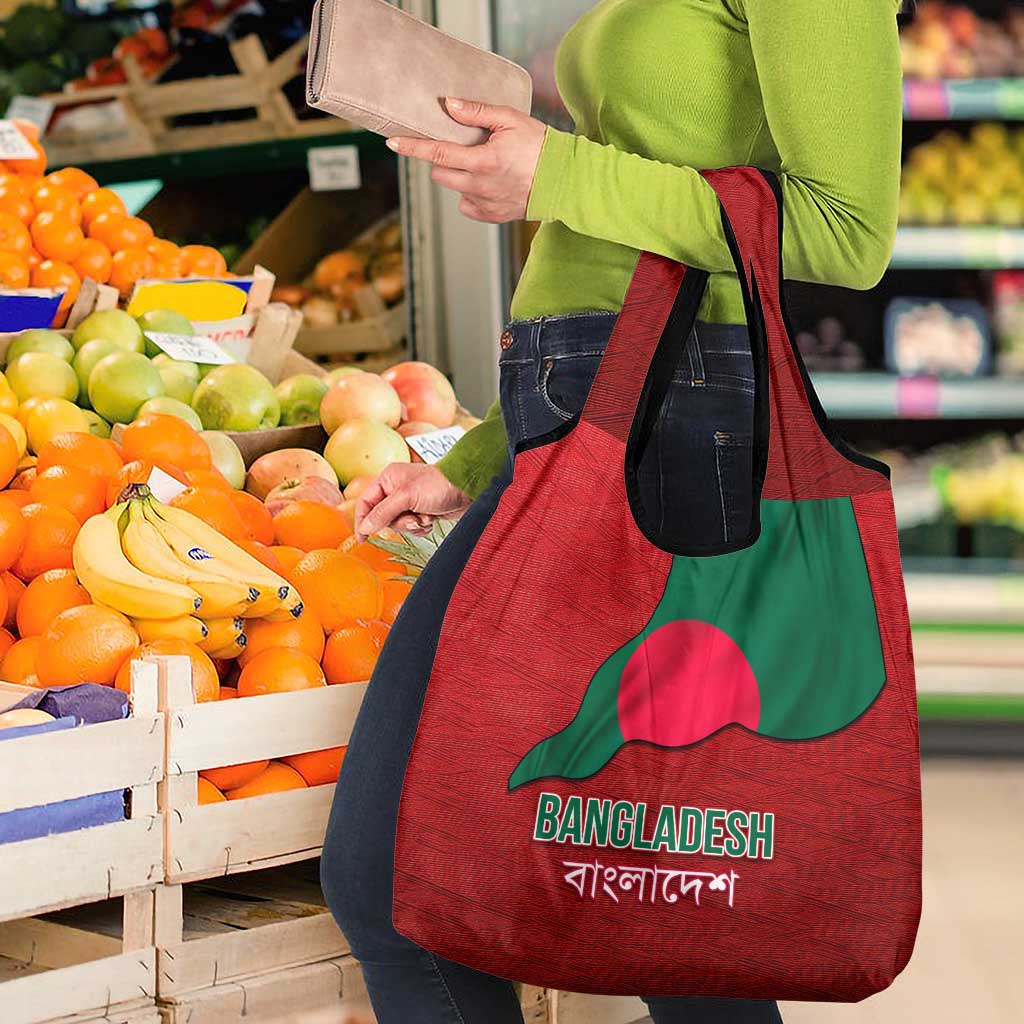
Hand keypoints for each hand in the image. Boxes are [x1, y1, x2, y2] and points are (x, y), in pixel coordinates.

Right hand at [354, 463, 471, 539]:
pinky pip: (412, 527)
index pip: (365, 502)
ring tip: (425, 517)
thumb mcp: (406, 497)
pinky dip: (421, 527)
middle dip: (399, 522)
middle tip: (412, 519)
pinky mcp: (421, 511)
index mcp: (388, 479)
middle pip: (382, 517)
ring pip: (398, 524)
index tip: (362, 538)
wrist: (468, 489)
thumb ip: (383, 512)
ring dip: (412, 525)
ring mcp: (409, 501)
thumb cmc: (438, 485)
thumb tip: (365, 527)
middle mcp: (396, 489)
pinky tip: (431, 520)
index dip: (362, 520)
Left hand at [386, 97, 546, 222]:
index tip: (393, 143)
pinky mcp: (491, 216)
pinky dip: (471, 193)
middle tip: (460, 147)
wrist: (564, 181)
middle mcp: (479, 186)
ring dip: (458, 175)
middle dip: (442, 159)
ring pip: (454, 188)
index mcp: (482, 161)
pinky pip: (467, 204)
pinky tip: (488, 183)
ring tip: (481, 164)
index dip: (412, 147)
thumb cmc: (540, 146)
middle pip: (440, 173)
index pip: (437, 153)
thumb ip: (476, 112)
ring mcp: (484, 204)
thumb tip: (448, 105)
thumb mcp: (510, 119)